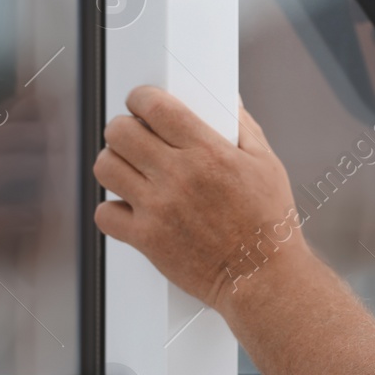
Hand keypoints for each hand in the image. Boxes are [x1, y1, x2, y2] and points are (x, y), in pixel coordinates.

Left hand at [92, 86, 308, 312]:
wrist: (263, 277)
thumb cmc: (270, 224)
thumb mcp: (268, 166)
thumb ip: (244, 128)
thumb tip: (228, 103)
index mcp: (209, 152)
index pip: (155, 106)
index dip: (142, 98)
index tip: (143, 103)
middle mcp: (179, 176)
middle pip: (120, 131)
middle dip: (124, 128)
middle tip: (136, 137)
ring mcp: (158, 208)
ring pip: (105, 167)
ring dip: (114, 164)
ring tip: (131, 170)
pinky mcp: (146, 238)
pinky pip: (104, 213)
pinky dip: (113, 209)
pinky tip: (132, 208)